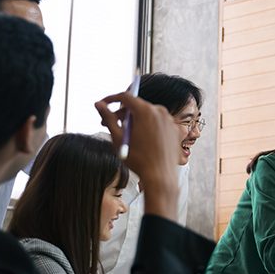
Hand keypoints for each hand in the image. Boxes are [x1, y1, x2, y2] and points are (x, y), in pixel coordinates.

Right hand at [95, 92, 178, 218]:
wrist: (160, 176)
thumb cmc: (139, 160)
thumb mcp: (118, 138)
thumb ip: (108, 118)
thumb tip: (99, 105)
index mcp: (146, 111)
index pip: (126, 97)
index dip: (111, 99)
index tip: (104, 104)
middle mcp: (160, 112)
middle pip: (137, 106)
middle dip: (122, 113)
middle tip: (110, 123)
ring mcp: (169, 120)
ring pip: (148, 114)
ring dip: (135, 120)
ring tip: (126, 135)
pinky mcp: (175, 130)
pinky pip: (158, 123)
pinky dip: (148, 127)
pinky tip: (141, 140)